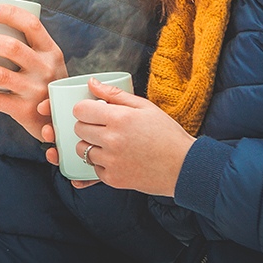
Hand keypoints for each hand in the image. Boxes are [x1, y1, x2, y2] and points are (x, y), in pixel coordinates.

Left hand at [0, 3, 66, 142]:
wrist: (60, 121)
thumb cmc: (46, 85)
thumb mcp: (47, 63)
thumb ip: (27, 48)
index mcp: (51, 51)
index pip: (31, 24)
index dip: (9, 14)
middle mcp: (45, 68)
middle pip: (11, 47)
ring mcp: (35, 90)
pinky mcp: (23, 110)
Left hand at [70, 78, 195, 195]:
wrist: (183, 167)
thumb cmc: (167, 134)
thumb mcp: (145, 107)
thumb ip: (115, 94)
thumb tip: (91, 83)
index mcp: (119, 118)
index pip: (80, 110)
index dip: (85, 109)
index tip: (93, 112)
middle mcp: (111, 140)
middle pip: (79, 129)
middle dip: (88, 126)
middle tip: (104, 127)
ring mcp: (111, 161)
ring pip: (82, 150)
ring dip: (92, 146)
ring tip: (110, 144)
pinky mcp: (113, 179)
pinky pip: (94, 168)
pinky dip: (102, 164)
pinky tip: (117, 159)